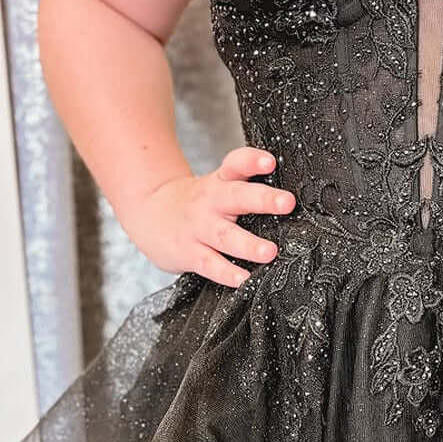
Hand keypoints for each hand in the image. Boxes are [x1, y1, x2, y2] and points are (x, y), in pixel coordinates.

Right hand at [121, 146, 295, 287]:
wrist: (150, 213)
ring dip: (248, 244)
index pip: (236, 164)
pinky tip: (243, 280)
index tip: (270, 162)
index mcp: (221, 182)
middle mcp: (211, 202)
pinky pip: (210, 264)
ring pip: (225, 235)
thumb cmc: (198, 203)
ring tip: (269, 252)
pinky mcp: (189, 252)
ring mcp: (199, 228)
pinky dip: (227, 273)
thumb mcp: (218, 186)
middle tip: (287, 202)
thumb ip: (247, 190)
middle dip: (263, 199)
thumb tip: (292, 203)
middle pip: (237, 197)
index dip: (251, 161)